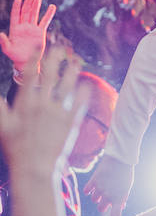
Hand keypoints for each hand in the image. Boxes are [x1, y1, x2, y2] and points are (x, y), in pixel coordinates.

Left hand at [0, 0, 56, 72]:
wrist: (27, 62)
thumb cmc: (15, 56)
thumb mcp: (8, 49)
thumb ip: (4, 42)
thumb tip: (0, 34)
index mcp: (15, 29)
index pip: (16, 15)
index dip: (17, 7)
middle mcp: (23, 27)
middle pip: (26, 12)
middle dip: (28, 4)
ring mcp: (32, 28)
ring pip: (34, 15)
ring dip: (36, 6)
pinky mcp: (40, 32)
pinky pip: (45, 21)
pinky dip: (48, 14)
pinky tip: (52, 7)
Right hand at [0, 45, 85, 176]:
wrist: (34, 167)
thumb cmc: (15, 148)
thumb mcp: (3, 125)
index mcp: (25, 102)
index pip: (29, 75)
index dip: (34, 59)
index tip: (38, 48)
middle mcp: (42, 104)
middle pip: (50, 76)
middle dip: (55, 59)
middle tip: (60, 47)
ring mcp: (58, 112)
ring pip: (67, 86)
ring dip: (72, 72)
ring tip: (76, 62)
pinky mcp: (70, 123)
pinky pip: (79, 104)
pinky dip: (83, 93)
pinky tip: (87, 84)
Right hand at [84, 154, 133, 215]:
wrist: (120, 158)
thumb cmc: (125, 173)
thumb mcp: (127, 187)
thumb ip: (122, 197)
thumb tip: (121, 206)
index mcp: (119, 198)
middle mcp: (108, 195)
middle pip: (100, 207)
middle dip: (103, 204)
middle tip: (107, 196)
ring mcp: (100, 188)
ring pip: (94, 199)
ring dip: (97, 196)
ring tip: (103, 186)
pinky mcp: (93, 181)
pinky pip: (87, 190)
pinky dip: (89, 189)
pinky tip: (94, 185)